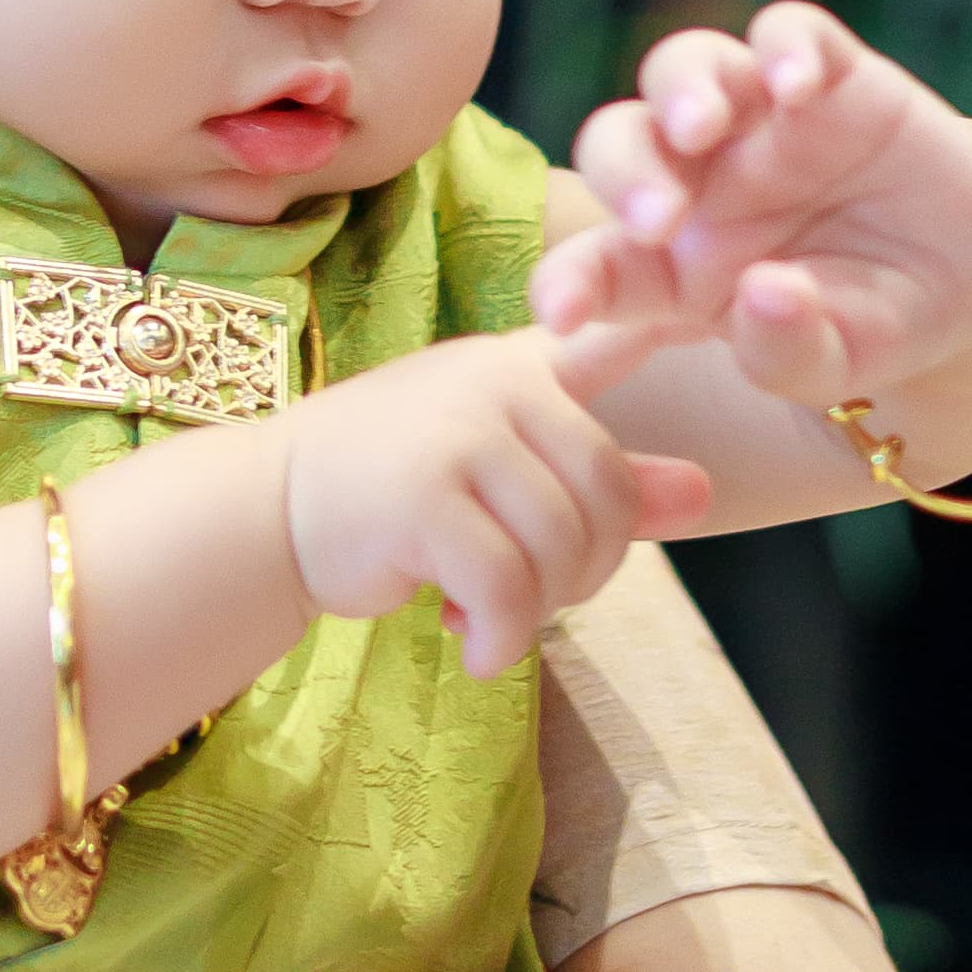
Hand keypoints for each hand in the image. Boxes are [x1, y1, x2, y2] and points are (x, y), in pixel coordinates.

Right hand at [278, 320, 709, 678]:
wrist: (265, 515)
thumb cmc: (386, 493)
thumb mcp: (501, 477)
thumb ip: (603, 484)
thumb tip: (706, 493)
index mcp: (521, 367)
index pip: (612, 336)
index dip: (666, 324)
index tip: (693, 321)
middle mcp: (496, 385)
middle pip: (608, 493)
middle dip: (589, 570)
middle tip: (537, 599)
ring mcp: (459, 434)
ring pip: (562, 546)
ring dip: (540, 611)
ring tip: (492, 622)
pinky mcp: (424, 495)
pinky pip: (509, 587)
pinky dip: (504, 637)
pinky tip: (475, 650)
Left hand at [533, 2, 971, 414]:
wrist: (971, 274)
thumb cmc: (873, 323)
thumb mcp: (836, 362)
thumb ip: (788, 351)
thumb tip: (764, 295)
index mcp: (669, 266)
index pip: (594, 264)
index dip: (567, 282)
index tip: (559, 314)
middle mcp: (696, 179)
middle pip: (619, 142)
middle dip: (624, 174)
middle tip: (658, 220)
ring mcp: (758, 119)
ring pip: (684, 66)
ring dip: (685, 90)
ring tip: (705, 127)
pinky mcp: (831, 76)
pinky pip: (788, 33)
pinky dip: (787, 47)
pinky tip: (800, 86)